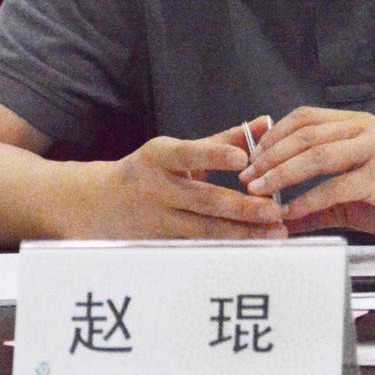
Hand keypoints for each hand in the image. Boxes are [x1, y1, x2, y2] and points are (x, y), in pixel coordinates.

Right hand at [100, 121, 286, 238]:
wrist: (99, 205)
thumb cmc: (150, 171)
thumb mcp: (178, 150)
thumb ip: (224, 140)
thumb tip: (267, 123)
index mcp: (159, 158)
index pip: (188, 154)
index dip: (214, 156)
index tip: (241, 159)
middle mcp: (157, 189)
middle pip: (203, 200)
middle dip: (242, 208)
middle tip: (275, 211)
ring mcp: (157, 221)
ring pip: (204, 230)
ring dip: (242, 234)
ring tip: (275, 234)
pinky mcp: (161, 246)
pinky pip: (199, 248)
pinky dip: (228, 249)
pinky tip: (255, 251)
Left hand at [238, 107, 374, 241]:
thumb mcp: (352, 199)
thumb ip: (316, 203)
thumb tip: (278, 217)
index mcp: (359, 125)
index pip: (305, 118)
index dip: (273, 136)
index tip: (251, 157)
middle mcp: (367, 129)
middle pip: (305, 134)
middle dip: (269, 157)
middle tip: (246, 177)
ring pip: (316, 155)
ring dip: (281, 175)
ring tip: (259, 192)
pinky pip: (336, 186)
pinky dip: (307, 200)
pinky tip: (290, 213)